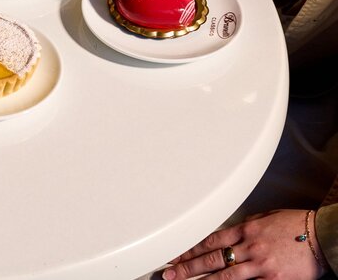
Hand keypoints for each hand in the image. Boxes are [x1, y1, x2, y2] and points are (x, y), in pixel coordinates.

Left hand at [162, 209, 325, 279]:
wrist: (322, 236)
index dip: (189, 248)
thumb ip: (245, 226)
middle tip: (169, 272)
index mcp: (246, 228)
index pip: (209, 240)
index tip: (174, 254)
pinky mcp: (273, 279)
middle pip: (211, 258)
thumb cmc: (297, 225)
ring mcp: (261, 264)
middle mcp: (250, 246)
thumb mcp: (266, 218)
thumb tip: (228, 232)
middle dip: (187, 266)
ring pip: (224, 275)